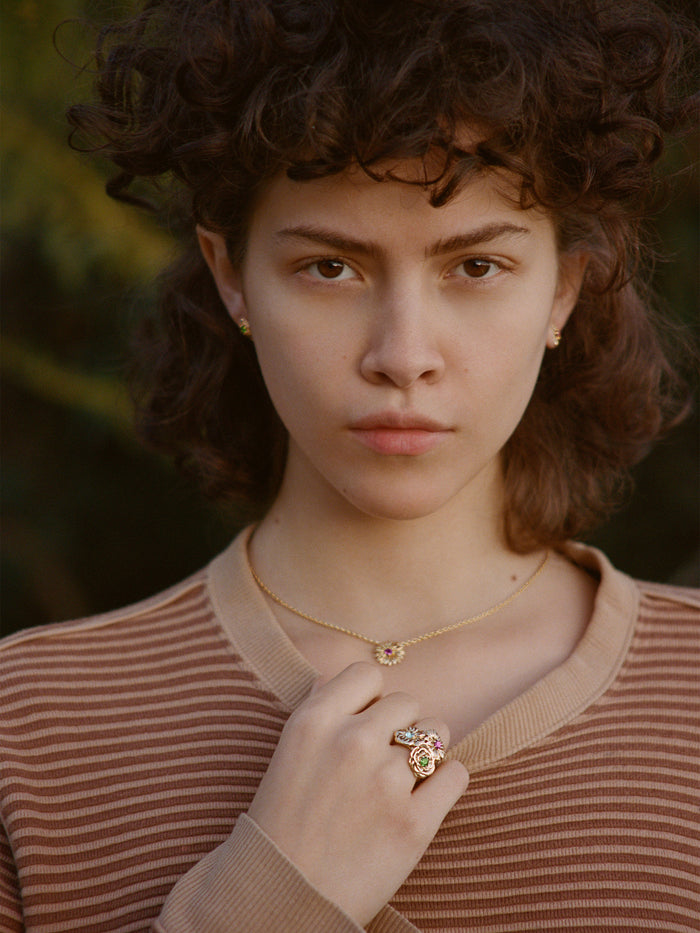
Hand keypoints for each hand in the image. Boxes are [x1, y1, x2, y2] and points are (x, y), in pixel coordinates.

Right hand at [247, 662, 468, 925]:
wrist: (283, 897)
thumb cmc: (283, 823)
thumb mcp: (289, 753)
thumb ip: (317, 710)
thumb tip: (337, 680)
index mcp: (314, 721)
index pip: (367, 673)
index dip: (372, 697)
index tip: (367, 721)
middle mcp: (351, 742)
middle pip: (407, 703)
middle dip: (402, 727)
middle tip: (385, 759)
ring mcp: (385, 781)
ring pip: (437, 735)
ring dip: (425, 754)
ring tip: (401, 782)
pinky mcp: (415, 823)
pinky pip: (455, 774)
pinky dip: (445, 785)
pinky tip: (423, 800)